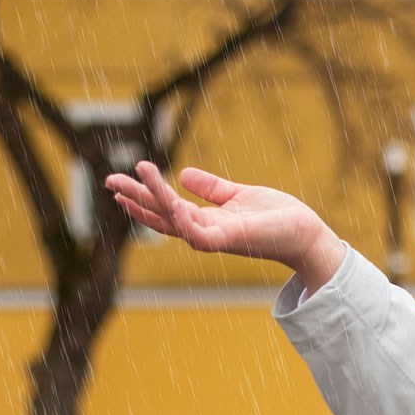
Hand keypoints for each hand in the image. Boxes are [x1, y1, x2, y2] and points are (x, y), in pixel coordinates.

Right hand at [105, 162, 346, 292]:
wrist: (306, 233)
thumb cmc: (277, 217)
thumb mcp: (238, 195)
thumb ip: (211, 188)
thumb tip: (183, 173)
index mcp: (206, 221)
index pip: (167, 210)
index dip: (144, 198)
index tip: (121, 182)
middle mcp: (205, 232)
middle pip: (161, 216)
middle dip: (135, 200)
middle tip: (108, 181)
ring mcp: (214, 238)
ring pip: (173, 220)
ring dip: (151, 200)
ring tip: (134, 175)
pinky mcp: (228, 240)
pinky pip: (195, 230)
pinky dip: (178, 215)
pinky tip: (166, 195)